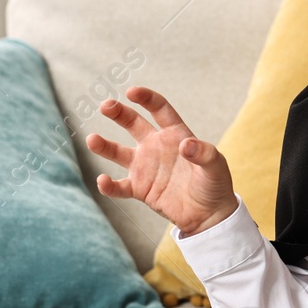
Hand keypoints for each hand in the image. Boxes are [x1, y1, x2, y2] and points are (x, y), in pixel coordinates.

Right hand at [85, 86, 236, 235]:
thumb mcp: (215, 166)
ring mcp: (145, 167)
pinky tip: (103, 182)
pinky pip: (119, 186)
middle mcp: (156, 146)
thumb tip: (187, 145)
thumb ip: (204, 154)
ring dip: (104, 146)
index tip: (132, 92)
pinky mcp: (139, 189)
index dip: (146, 98)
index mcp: (175, 134)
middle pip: (133, 124)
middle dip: (119, 113)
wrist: (208, 215)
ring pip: (118, 152)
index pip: (159, 109)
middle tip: (106, 105)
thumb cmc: (214, 185)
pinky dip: (109, 186)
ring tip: (92, 139)